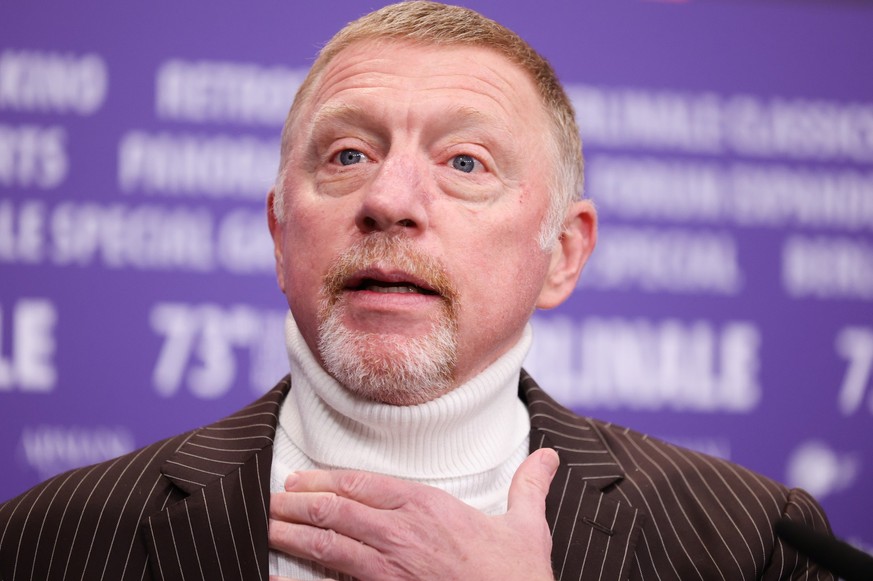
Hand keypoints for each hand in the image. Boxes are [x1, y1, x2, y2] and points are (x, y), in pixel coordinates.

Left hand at [268, 447, 558, 580]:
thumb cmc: (519, 579)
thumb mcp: (528, 529)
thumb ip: (529, 488)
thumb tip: (547, 457)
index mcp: (430, 509)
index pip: (366, 485)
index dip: (329, 481)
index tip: (303, 479)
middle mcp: (403, 535)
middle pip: (337, 511)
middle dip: (299, 503)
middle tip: (272, 499)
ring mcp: (390, 570)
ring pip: (329, 545)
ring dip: (293, 534)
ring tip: (266, 524)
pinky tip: (275, 577)